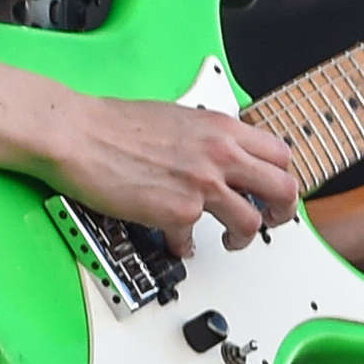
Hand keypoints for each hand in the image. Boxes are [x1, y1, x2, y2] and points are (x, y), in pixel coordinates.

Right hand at [49, 96, 299, 258]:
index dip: (283, 177)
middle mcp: (219, 154)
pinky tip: (177, 242)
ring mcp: (202, 185)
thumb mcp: (178, 117)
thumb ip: (208, 138)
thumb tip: (220, 157)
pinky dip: (186, 247)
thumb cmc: (115, 124)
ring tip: (229, 239)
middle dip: (283, 212)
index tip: (275, 189)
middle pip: (282, 188)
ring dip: (243, 237)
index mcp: (221, 127)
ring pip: (253, 222)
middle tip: (271, 220)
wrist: (80, 134)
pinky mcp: (178, 213)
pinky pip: (196, 241)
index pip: (279, 153)